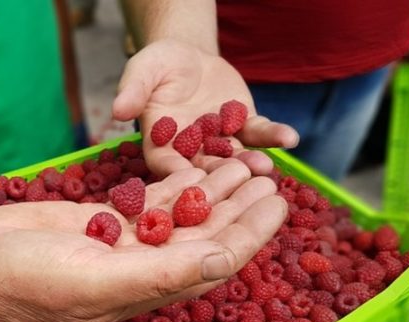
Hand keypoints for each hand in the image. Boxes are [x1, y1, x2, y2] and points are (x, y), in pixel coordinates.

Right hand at [0, 162, 285, 321]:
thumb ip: (161, 274)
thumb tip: (223, 264)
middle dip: (240, 210)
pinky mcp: (105, 223)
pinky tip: (198, 166)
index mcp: (149, 290)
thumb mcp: (98, 280)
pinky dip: (177, 186)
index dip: (249, 236)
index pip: (214, 263)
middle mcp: (144, 270)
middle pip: (206, 238)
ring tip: (245, 165)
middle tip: (269, 177)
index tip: (276, 206)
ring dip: (215, 193)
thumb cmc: (31, 282)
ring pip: (183, 219)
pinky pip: (151, 204)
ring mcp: (125, 245)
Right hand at [112, 39, 298, 176]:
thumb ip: (133, 90)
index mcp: (159, 144)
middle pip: (204, 167)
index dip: (175, 170)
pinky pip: (259, 134)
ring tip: (265, 166)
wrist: (188, 55)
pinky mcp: (243, 128)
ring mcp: (219, 143)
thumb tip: (117, 110)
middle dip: (221, 173)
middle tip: (237, 179)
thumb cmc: (158, 65)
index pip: (165, 161)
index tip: (187, 176)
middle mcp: (190, 151)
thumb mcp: (142, 70)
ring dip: (251, 162)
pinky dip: (274, 136)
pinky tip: (290, 138)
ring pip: (236, 157)